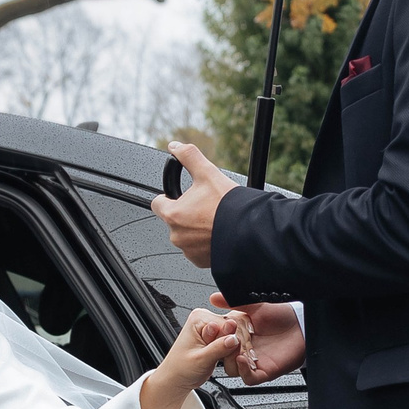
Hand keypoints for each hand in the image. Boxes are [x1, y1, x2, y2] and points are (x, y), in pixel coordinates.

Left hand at [139, 307, 248, 408]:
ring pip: (237, 336)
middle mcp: (206, 319)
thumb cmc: (181, 369)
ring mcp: (213, 327)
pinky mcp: (218, 337)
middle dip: (233, 348)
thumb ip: (219, 348)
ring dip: (234, 352)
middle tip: (224, 361)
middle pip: (234, 329)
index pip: (228, 324)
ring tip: (223, 362)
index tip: (229, 355)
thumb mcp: (201, 360)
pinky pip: (234, 342)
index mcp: (199, 318)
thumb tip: (235, 338)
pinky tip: (225, 360)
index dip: (232, 341)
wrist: (176, 380)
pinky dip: (233, 353)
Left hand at [150, 142, 233, 268]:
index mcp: (172, 214)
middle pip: (174, 219)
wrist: (250, 232)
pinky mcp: (201, 262)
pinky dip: (206, 243)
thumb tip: (175, 146)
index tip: (183, 195)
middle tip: (207, 206)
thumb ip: (188, 156)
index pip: (158, 203)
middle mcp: (176, 236)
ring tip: (215, 221)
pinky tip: (219, 234)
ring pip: (187, 235)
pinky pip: (198, 250)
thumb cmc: (228, 205)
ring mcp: (188, 251)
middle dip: (187, 213)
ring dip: (197, 229)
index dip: (170, 196)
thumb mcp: (207, 173)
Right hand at [210, 292, 304, 383]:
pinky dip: (243, 371)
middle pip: (222, 357)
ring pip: (232, 370)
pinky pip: (249, 378)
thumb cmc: (281, 316)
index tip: (215, 329)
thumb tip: (215, 298)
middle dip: (221, 349)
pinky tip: (242, 358)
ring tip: (235, 347)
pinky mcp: (264, 371)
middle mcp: (244, 350)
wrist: (301, 324)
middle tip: (226, 338)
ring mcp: (253, 361)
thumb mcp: (254, 306)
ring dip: (230, 360)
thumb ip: (234, 302)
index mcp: (238, 335)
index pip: (218, 341)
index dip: (215, 337)